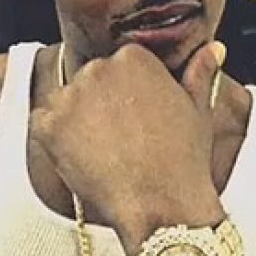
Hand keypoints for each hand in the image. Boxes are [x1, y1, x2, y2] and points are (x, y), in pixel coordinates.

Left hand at [30, 42, 226, 252]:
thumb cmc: (183, 161)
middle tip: (121, 139)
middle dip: (99, 106)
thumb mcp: (198, 109)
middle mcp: (98, 68)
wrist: (162, 207)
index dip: (126, 96)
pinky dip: (54, 140)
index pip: (116, 66)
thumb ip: (200, 72)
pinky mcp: (48, 124)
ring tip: (104, 152)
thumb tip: (212, 48)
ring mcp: (71, 96)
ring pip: (64, 101)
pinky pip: (43, 124)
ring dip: (75, 121)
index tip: (135, 119)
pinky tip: (82, 158)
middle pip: (89, 81)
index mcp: (133, 57)